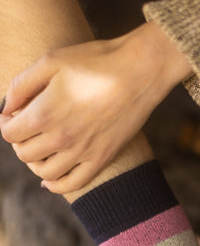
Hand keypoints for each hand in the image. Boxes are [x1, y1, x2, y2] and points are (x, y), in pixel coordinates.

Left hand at [0, 22, 191, 193]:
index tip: (13, 114)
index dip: (6, 123)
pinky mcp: (101, 158)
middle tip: (27, 127)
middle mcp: (61, 138)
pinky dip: (56, 185)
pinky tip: (50, 180)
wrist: (140, 72)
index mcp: (44, 114)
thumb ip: (22, 84)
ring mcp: (82, 152)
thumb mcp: (52, 60)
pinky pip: (72, 184)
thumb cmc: (96, 61)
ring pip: (44, 172)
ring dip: (35, 162)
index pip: (9, 133)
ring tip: (39, 148)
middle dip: (20, 140)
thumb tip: (6, 107)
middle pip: (24, 154)